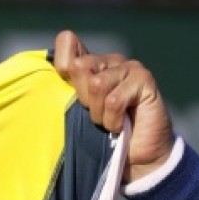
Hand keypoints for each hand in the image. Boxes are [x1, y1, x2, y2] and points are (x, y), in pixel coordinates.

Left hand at [52, 30, 174, 181]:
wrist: (137, 157)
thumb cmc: (103, 137)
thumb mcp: (76, 114)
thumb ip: (64, 91)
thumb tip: (54, 71)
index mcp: (89, 64)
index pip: (67, 42)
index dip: (62, 67)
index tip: (71, 94)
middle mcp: (109, 61)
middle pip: (79, 67)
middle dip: (83, 99)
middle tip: (95, 115)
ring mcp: (128, 67)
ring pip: (97, 84)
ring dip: (98, 113)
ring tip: (108, 122)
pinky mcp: (144, 79)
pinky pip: (114, 100)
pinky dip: (113, 120)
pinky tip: (121, 126)